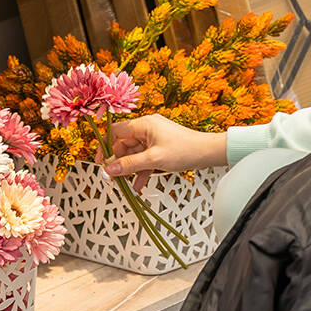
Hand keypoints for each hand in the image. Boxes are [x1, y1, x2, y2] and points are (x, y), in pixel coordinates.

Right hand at [102, 115, 227, 191]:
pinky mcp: (160, 148)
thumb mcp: (154, 160)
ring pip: (134, 154)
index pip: (115, 132)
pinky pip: (145, 159)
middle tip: (113, 178)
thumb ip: (129, 165)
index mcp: (143, 124)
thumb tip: (109, 169)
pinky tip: (138, 185)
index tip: (102, 163)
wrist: (208, 152)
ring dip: (129, 169)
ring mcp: (154, 138)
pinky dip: (140, 170)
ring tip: (124, 184)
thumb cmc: (185, 150)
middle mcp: (147, 128)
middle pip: (123, 144)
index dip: (105, 147)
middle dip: (118, 162)